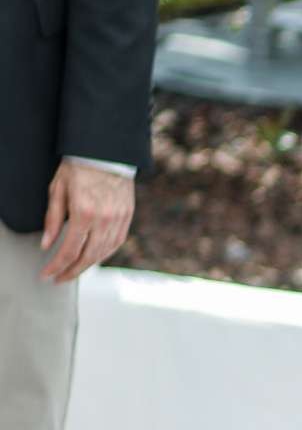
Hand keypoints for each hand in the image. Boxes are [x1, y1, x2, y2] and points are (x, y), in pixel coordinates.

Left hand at [40, 160, 134, 284]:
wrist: (106, 150)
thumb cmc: (79, 166)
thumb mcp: (58, 189)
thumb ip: (53, 219)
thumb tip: (47, 244)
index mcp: (84, 213)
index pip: (68, 250)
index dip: (56, 267)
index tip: (47, 275)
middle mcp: (103, 220)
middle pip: (87, 258)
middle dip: (71, 272)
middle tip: (60, 278)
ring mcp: (118, 219)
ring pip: (103, 253)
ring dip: (87, 265)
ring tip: (74, 270)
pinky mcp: (127, 217)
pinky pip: (115, 243)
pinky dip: (103, 254)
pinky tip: (93, 257)